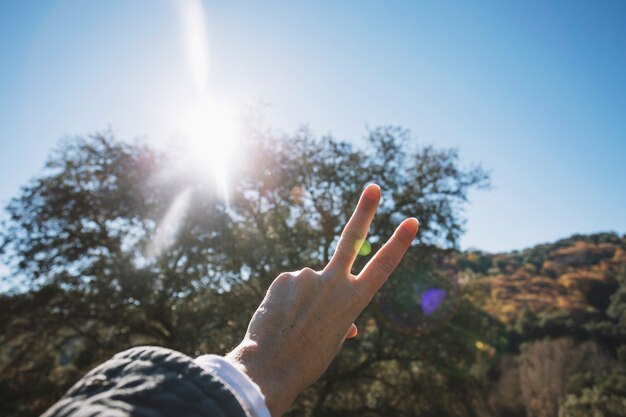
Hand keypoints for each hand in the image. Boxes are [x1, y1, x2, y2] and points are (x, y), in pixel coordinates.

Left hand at [226, 184, 418, 415]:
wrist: (271, 367)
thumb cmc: (307, 360)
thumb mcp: (334, 341)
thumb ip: (343, 321)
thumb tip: (351, 326)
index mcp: (354, 302)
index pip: (383, 267)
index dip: (398, 243)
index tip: (412, 221)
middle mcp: (334, 283)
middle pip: (353, 239)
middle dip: (365, 211)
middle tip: (374, 188)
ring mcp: (309, 277)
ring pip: (307, 282)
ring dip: (299, 300)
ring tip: (291, 324)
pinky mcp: (286, 277)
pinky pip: (287, 286)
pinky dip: (283, 300)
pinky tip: (279, 317)